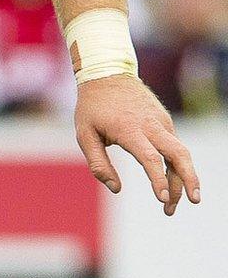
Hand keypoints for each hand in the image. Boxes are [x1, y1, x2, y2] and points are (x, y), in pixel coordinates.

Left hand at [75, 74, 201, 215]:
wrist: (107, 74)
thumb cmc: (92, 108)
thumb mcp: (84, 134)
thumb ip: (98, 163)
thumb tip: (116, 189)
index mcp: (129, 129)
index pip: (150, 158)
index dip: (159, 180)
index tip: (163, 199)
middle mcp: (151, 125)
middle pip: (179, 155)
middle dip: (188, 180)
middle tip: (192, 202)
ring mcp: (161, 122)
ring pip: (180, 153)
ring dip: (183, 178)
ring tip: (173, 202)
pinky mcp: (166, 121)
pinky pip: (174, 146)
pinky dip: (176, 166)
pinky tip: (170, 181)